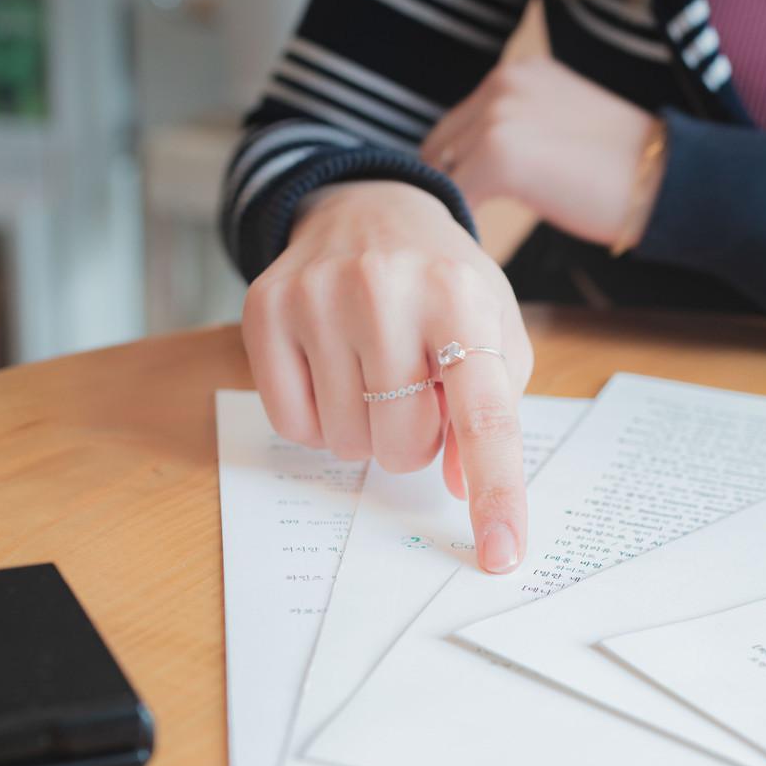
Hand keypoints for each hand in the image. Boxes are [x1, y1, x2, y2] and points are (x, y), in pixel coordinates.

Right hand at [241, 180, 534, 572]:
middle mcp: (386, 292)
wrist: (369, 209)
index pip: (484, 417)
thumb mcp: (495, 331)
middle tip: (414, 389)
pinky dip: (318, 421)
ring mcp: (317, 299)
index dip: (496, 493)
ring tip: (373, 372)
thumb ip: (493, 410)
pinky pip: (294, 426)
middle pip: (404, 447)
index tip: (502, 556)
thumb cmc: (443, 286)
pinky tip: (332, 372)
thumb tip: (461, 482)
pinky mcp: (264, 311)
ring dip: (366, 430)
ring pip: (347, 445)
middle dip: (414, 439)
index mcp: (461, 299)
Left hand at [420, 56, 661, 247]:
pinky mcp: (498, 156)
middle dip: (450, 188)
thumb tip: (477, 168)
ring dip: (456, 209)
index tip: (472, 203)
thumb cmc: (624, 170)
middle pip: (440, 147)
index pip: (459, 124)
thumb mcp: (561, 126)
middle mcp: (501, 85)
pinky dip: (465, 227)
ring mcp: (497, 117)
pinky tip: (485, 248)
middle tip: (469, 228)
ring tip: (477, 241)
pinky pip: (456, 200)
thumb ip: (519, 131)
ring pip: (443, 175)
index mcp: (516, 75)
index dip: (459, 168)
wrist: (665, 181)